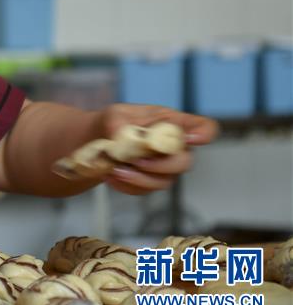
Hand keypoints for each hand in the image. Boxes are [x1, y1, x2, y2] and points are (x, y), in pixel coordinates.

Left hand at [95, 103, 217, 194]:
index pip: (203, 127)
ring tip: (115, 168)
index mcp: (172, 124)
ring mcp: (165, 168)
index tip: (192, 138)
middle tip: (136, 160)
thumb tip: (120, 138)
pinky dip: (126, 185)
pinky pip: (144, 190)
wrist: (100, 140)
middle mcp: (175, 148)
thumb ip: (119, 123)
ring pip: (164, 181)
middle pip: (185, 162)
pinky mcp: (150, 182)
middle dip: (161, 165)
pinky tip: (111, 174)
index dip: (204, 133)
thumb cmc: (116, 122)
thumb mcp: (114, 114)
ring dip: (139, 178)